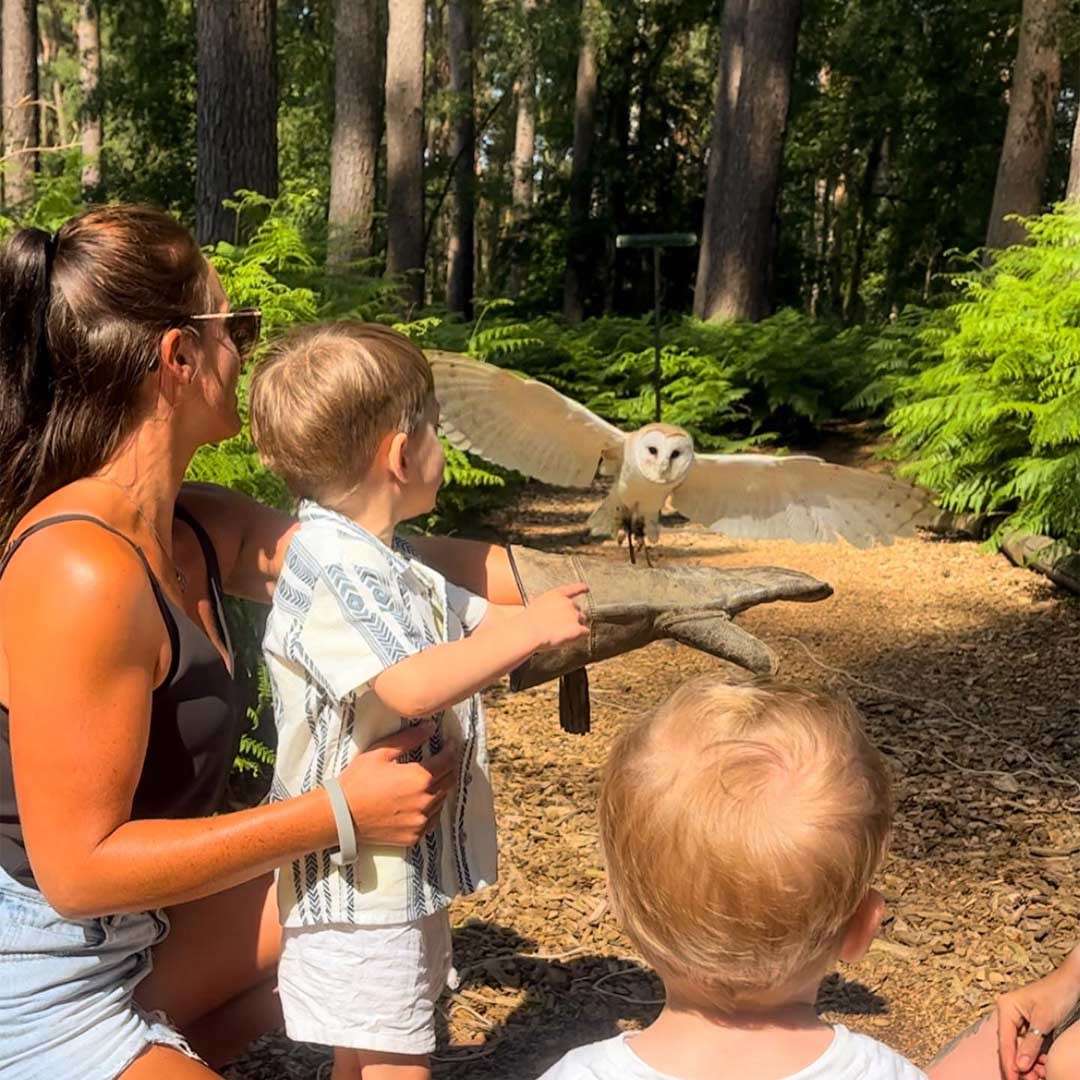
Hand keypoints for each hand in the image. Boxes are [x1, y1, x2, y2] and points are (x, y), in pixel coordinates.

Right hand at [337, 721, 457, 846]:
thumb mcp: (381, 752)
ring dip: (441, 787)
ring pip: (442, 800)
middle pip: (449, 781)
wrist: (341, 816)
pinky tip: (421, 800)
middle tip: (444, 759)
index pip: (448, 761)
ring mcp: (421, 821)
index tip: (451, 743)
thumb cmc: (358, 781)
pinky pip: (432, 819)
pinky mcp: (414, 835)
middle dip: (449, 767)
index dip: (452, 749)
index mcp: (420, 778)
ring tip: (431, 779)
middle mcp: (425, 801)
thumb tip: (431, 727)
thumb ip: (409, 738)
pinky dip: (431, 808)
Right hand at [524, 583, 588, 650]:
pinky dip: (580, 636)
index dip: (582, 588)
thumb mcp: (534, 604)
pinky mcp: (577, 629)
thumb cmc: (528, 621)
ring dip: (577, 626)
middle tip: (563, 625)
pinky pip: (585, 632)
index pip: (575, 588)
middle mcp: (568, 603)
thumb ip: (542, 602)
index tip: (586, 588)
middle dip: (573, 616)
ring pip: (582, 620)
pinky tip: (571, 639)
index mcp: (557, 595)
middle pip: (578, 609)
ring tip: (564, 633)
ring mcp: (574, 616)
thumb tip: (536, 601)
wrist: (529, 632)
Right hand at [998, 947, 1079, 1078]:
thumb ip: (1031, 1044)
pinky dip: (1034, 1057)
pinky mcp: (1029, 1024)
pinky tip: (1041, 1066)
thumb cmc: (1057, 995)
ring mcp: (1018, 1019)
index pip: (1005, 1041)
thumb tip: (1019, 1066)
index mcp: (1006, 1008)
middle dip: (1018, 1065)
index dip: (1008, 1062)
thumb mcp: (1044, 1021)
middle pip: (1009, 1045)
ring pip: (1018, 1047)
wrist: (1073, 981)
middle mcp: (1008, 1013)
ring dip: (1027, 1063)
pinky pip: (1027, 1044)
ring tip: (1036, 1077)